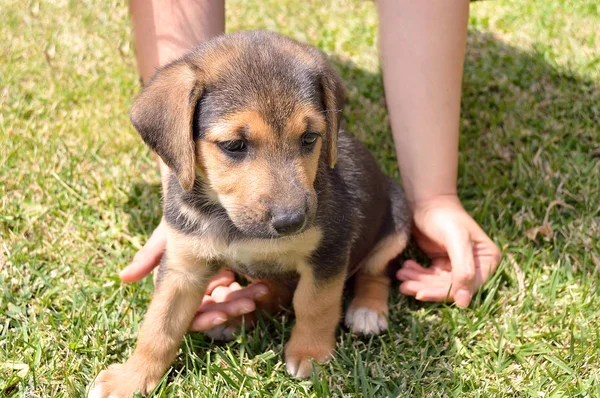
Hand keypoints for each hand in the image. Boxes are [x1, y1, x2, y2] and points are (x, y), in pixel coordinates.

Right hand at [119, 220, 267, 330]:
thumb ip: (150, 255)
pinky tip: (264, 284)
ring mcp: (217, 283)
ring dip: (245, 299)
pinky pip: (245, 291)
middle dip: (231, 308)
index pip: (191, 314)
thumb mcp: (168, 235)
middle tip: (250, 301)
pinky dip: (253, 289)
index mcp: (180, 286)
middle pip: (214, 310)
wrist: (206, 202)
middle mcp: (197, 288)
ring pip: (232, 302)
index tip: (221, 315)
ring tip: (262, 290)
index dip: (205, 319)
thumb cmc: (184, 220)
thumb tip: (124, 278)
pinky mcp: (234, 274)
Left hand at [396, 195, 500, 306]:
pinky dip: (416, 275)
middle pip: (449, 287)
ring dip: (418, 281)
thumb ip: (463, 269)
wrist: (425, 199)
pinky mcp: (441, 263)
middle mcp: (476, 265)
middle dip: (425, 287)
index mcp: (487, 260)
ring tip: (401, 274)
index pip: (466, 286)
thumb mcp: (456, 239)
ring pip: (436, 284)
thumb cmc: (443, 215)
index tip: (420, 294)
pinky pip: (429, 277)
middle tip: (405, 285)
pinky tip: (404, 268)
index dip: (443, 293)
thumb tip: (464, 302)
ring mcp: (458, 265)